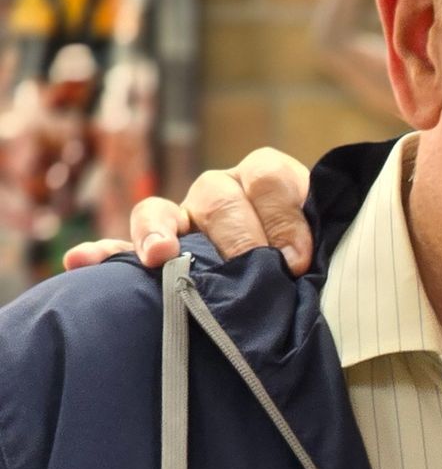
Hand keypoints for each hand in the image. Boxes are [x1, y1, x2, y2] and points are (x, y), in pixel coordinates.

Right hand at [61, 148, 315, 274]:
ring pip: (166, 213)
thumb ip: (323, 249)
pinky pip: (124, 249)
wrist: (301, 292)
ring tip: (160, 257)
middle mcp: (224, 197)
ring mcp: (185, 223)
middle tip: (254, 268)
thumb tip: (306, 264)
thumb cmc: (321, 273)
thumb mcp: (332, 253)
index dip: (283, 214)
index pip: (268, 176)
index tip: (297, 259)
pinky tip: (81, 263)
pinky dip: (104, 255)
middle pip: (218, 195)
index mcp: (269, 187)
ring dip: (161, 234)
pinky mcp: (158, 253)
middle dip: (238, 235)